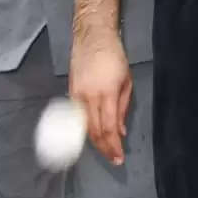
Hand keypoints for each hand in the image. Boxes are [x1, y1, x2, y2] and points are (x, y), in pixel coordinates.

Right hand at [70, 25, 133, 164]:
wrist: (92, 38)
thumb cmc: (114, 57)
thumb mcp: (127, 82)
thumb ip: (123, 108)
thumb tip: (121, 131)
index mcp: (106, 94)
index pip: (108, 128)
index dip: (113, 146)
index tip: (119, 157)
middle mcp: (88, 98)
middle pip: (94, 131)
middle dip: (104, 148)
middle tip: (113, 159)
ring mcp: (77, 96)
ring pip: (84, 126)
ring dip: (94, 141)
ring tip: (105, 151)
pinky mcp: (70, 93)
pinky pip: (78, 117)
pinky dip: (85, 128)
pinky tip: (93, 135)